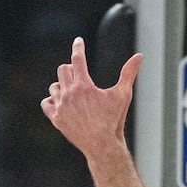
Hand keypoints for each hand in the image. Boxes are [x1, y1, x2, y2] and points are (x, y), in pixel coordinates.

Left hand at [41, 37, 141, 157]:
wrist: (102, 145)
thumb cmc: (114, 120)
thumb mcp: (123, 95)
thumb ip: (129, 73)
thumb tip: (139, 56)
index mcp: (84, 86)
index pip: (77, 59)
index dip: (78, 47)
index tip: (78, 41)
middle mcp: (69, 94)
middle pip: (63, 70)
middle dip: (72, 70)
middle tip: (81, 76)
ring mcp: (61, 107)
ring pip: (54, 86)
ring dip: (63, 86)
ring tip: (74, 93)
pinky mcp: (56, 119)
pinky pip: (46, 102)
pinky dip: (53, 100)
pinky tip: (62, 102)